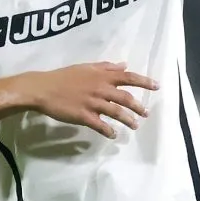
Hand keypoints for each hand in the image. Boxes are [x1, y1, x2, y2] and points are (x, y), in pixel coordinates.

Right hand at [28, 62, 158, 138]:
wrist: (43, 88)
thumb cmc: (64, 77)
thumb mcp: (86, 67)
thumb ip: (106, 67)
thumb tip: (123, 65)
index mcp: (102, 76)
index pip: (128, 77)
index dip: (144, 81)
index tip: (157, 86)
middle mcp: (100, 88)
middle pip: (126, 97)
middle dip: (139, 106)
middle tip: (147, 113)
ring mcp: (92, 103)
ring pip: (116, 112)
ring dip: (128, 120)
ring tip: (135, 126)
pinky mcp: (84, 116)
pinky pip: (100, 125)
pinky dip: (108, 131)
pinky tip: (113, 135)